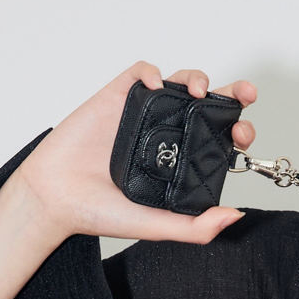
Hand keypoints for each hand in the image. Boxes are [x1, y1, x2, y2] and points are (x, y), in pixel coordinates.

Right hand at [11, 61, 256, 247]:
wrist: (56, 199)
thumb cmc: (101, 214)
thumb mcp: (157, 226)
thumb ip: (195, 226)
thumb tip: (235, 216)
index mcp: (180, 161)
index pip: (219, 138)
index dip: (237, 131)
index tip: (243, 136)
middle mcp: (165, 135)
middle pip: (208, 105)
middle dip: (231, 96)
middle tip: (242, 100)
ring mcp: (142, 115)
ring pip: (178, 83)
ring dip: (196, 78)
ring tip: (201, 90)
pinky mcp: (115, 98)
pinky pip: (139, 73)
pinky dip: (152, 72)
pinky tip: (156, 85)